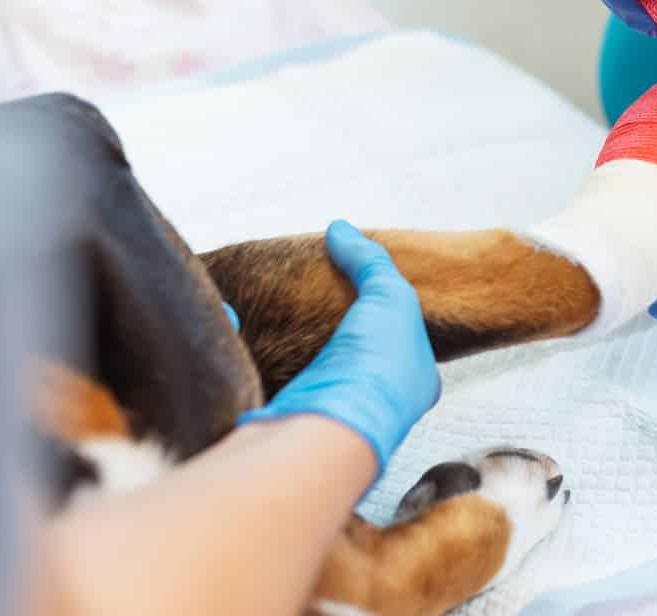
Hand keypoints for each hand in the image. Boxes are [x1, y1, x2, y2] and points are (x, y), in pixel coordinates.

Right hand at [240, 221, 440, 472]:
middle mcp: (378, 402)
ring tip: (273, 306)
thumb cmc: (377, 366)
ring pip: (312, 367)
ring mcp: (332, 413)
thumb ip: (368, 260)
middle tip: (311, 296)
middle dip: (334, 327)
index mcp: (416, 379)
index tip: (359, 289)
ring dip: (291, 339)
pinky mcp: (287, 417)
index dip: (384, 310)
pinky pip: (269, 377)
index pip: (403, 339)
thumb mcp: (390, 296)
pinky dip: (255, 349)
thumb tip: (340, 229)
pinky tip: (241, 325)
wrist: (330, 427)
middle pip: (356, 354)